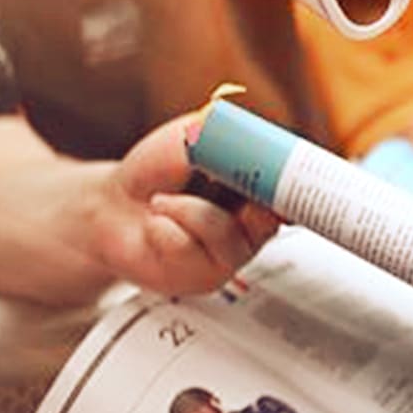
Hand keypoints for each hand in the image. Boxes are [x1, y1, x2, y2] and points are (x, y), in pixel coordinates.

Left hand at [86, 116, 280, 293]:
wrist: (110, 208)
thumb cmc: (153, 173)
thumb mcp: (190, 137)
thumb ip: (224, 137)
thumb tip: (252, 141)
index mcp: (257, 184)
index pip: (296, 185)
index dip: (303, 182)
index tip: (297, 172)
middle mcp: (252, 220)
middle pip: (277, 215)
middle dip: (256, 198)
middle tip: (235, 183)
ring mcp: (232, 251)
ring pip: (226, 233)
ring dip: (187, 211)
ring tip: (162, 202)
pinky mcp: (207, 275)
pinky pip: (193, 251)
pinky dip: (167, 232)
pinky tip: (156, 227)